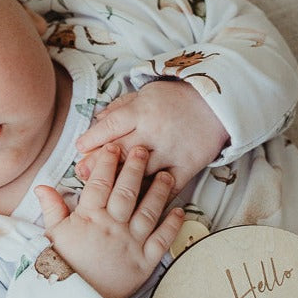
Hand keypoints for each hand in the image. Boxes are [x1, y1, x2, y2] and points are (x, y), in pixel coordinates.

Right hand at [34, 144, 184, 297]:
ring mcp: (131, 243)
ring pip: (148, 210)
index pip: (100, 183)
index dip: (107, 163)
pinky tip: (179, 210)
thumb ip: (52, 209)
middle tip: (143, 150)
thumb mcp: (53, 236)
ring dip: (159, 190)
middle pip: (126, 191)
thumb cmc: (64, 267)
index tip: (113, 147)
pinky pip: (162, 239)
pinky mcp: (145, 261)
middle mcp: (112, 227)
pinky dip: (172, 224)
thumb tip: (42, 186)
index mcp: (89, 219)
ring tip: (166, 174)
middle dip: (136, 167)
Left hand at [75, 80, 229, 193]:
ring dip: (120, 183)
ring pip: (140, 173)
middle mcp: (155, 133)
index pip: (110, 127)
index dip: (92, 139)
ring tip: (104, 191)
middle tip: (81, 173)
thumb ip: (121, 107)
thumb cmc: (176, 98)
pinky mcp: (187, 166)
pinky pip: (167, 187)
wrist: (217, 104)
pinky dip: (151, 196)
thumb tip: (97, 119)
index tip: (80, 148)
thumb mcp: (146, 94)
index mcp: (142, 111)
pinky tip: (137, 204)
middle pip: (121, 152)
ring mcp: (171, 152)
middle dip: (97, 165)